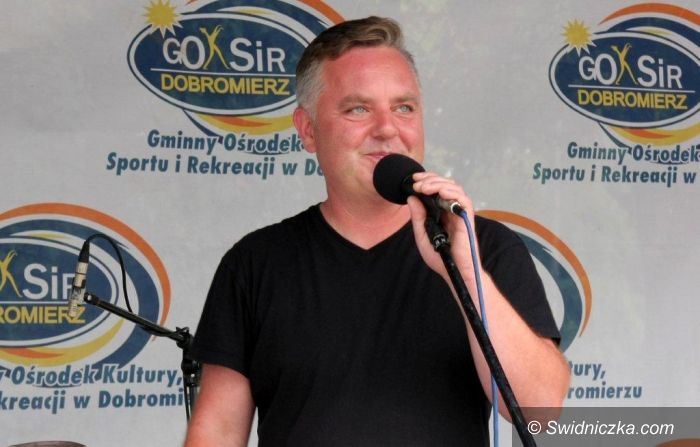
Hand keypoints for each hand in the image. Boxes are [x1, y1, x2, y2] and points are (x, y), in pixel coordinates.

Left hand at [406, 172, 479, 288]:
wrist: (454, 271)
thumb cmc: (441, 257)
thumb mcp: (422, 235)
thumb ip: (417, 217)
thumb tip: (411, 198)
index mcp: (442, 211)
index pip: (437, 189)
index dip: (427, 180)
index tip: (414, 179)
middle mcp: (452, 209)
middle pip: (446, 184)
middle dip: (430, 179)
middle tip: (417, 183)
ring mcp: (460, 213)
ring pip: (454, 188)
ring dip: (438, 184)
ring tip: (424, 188)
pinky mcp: (467, 218)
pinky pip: (464, 200)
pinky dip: (452, 193)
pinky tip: (440, 192)